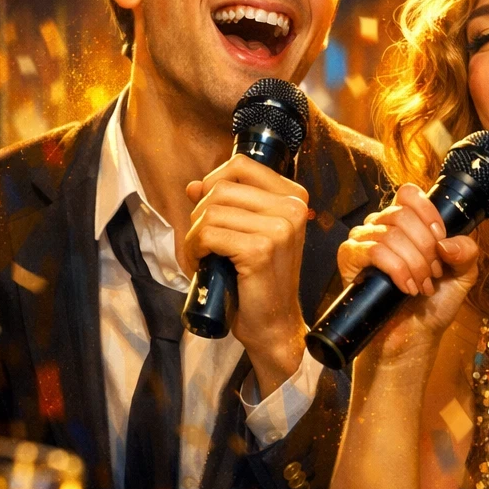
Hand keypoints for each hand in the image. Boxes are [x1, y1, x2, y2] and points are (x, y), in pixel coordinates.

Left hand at [184, 157, 311, 393]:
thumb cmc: (259, 280)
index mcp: (294, 198)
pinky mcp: (260, 250)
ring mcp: (279, 229)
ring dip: (194, 236)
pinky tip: (201, 265)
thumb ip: (227, 205)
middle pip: (221, 187)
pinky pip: (209, 234)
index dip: (214, 182)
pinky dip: (195, 250)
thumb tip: (194, 185)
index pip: (241, 165)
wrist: (274, 323)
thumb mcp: (249, 232)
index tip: (207, 208)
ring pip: (211, 211)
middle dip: (199, 214)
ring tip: (200, 256)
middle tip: (201, 242)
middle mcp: (292, 208)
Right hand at [338, 184, 478, 359]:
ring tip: (422, 287)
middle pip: (402, 215)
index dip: (428, 214)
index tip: (441, 243)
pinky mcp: (349, 259)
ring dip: (414, 263)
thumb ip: (466, 252)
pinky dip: (396, 269)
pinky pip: (372, 250)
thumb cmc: (433, 303)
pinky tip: (406, 288)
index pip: (409, 194)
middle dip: (425, 248)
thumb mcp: (463, 274)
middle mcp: (381, 225)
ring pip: (390, 234)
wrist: (414, 336)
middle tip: (434, 275)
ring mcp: (362, 241)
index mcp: (405, 222)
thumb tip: (447, 243)